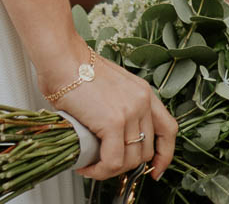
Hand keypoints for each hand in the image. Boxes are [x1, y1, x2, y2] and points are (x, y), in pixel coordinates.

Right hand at [41, 49, 176, 181]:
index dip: (164, 155)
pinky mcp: (113, 122)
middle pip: (145, 150)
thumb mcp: (109, 86)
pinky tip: (85, 166)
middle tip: (105, 163)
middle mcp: (142, 102)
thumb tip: (111, 138)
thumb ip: (119, 108)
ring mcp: (129, 112)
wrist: (60, 56)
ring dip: (110, 169)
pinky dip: (99, 171)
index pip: (168, 130)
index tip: (156, 169)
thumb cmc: (74, 68)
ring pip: (129, 160)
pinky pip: (112, 162)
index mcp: (143, 92)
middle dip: (125, 164)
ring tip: (91, 164)